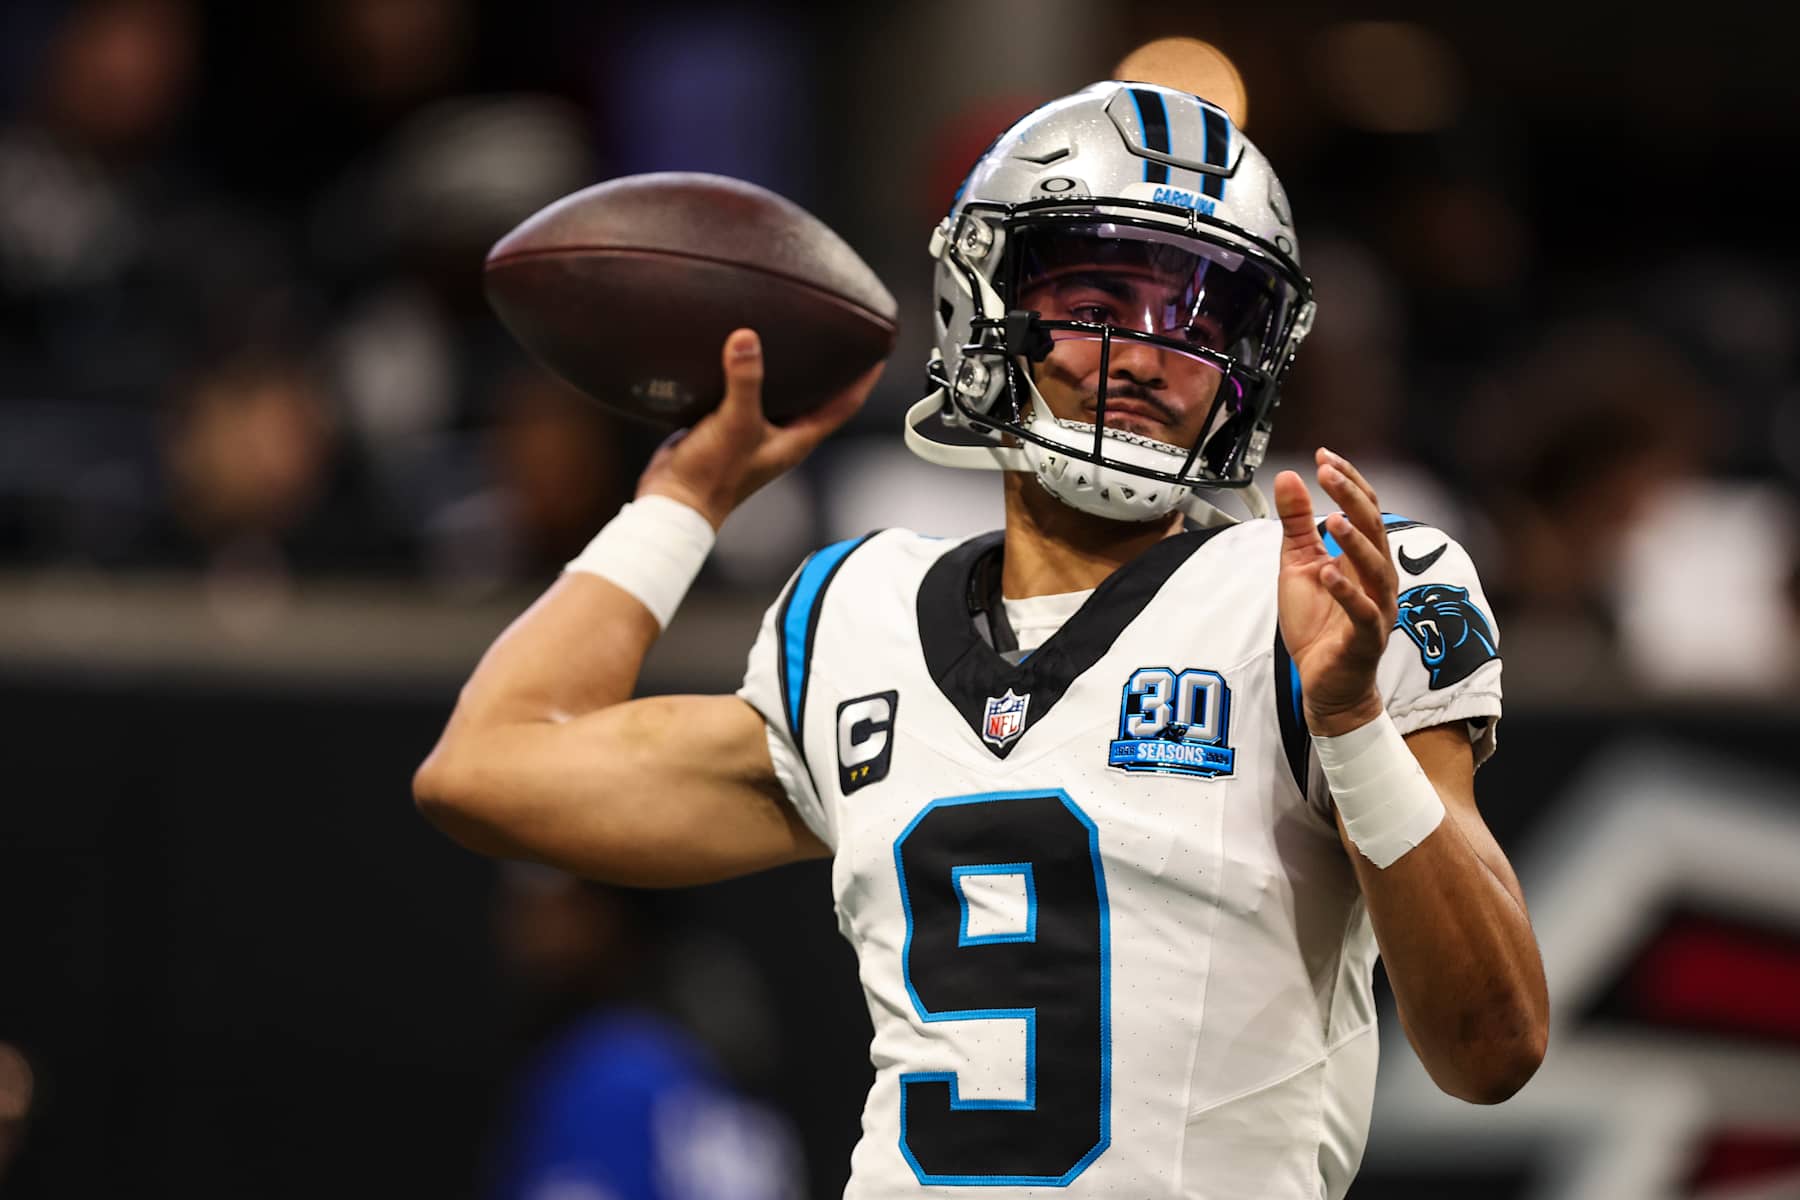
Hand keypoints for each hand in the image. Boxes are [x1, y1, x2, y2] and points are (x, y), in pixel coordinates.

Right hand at [638, 329, 882, 528]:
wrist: (675, 501)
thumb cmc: (712, 478)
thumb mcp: (735, 423)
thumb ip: (744, 381)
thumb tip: (747, 341)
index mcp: (798, 439)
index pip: (844, 406)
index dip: (864, 379)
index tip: (877, 353)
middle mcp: (783, 436)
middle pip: (820, 399)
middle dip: (832, 371)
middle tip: (842, 339)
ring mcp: (757, 433)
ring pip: (785, 396)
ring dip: (793, 372)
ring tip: (797, 340)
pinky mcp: (731, 427)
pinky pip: (750, 395)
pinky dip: (753, 376)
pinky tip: (744, 357)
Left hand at [1272, 449, 1397, 736]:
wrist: (1325, 681)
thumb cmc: (1317, 624)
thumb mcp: (1298, 564)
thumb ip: (1297, 524)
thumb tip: (1288, 477)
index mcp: (1363, 557)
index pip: (1365, 509)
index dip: (1347, 480)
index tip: (1323, 455)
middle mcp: (1377, 577)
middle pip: (1373, 529)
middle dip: (1352, 497)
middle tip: (1327, 471)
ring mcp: (1376, 607)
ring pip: (1376, 568)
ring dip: (1356, 542)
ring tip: (1334, 519)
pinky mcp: (1366, 638)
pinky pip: (1362, 612)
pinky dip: (1347, 591)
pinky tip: (1329, 572)